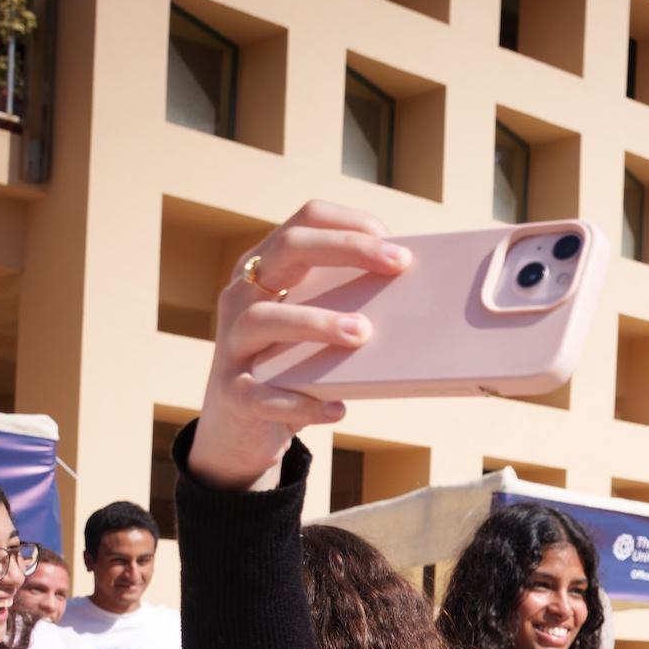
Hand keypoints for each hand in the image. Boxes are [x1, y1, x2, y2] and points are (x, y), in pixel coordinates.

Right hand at [186, 200, 413, 491]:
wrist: (240, 427)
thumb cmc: (291, 365)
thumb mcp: (315, 326)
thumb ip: (346, 305)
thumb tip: (416, 300)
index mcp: (267, 269)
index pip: (304, 222)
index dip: (349, 223)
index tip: (395, 242)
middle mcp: (243, 295)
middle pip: (288, 249)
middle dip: (347, 249)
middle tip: (398, 265)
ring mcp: (232, 342)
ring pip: (264, 318)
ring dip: (318, 322)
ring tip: (364, 332)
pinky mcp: (232, 393)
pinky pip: (262, 395)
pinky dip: (300, 403)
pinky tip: (337, 409)